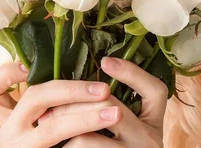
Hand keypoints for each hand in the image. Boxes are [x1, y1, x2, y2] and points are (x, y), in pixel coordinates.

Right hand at [0, 62, 120, 147]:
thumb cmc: (37, 147)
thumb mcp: (28, 130)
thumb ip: (42, 110)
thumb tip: (79, 80)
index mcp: (7, 122)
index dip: (7, 74)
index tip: (29, 66)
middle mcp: (10, 135)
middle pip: (34, 99)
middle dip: (71, 90)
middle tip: (104, 89)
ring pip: (52, 129)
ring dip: (86, 117)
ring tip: (115, 113)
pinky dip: (86, 144)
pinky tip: (108, 141)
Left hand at [39, 57, 167, 146]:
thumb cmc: (116, 146)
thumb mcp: (126, 128)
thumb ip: (113, 106)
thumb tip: (83, 74)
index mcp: (154, 121)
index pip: (155, 90)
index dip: (133, 73)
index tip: (106, 61)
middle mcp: (149, 139)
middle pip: (112, 109)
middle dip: (75, 103)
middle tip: (51, 106)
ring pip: (88, 138)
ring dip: (62, 128)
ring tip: (45, 125)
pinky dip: (63, 147)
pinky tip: (55, 144)